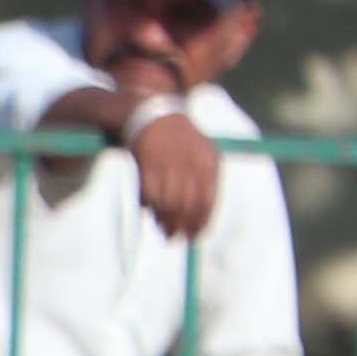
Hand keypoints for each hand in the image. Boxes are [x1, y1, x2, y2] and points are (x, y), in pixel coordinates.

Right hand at [127, 103, 222, 235]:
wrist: (153, 117)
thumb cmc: (180, 141)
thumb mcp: (203, 155)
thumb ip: (205, 183)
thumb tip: (202, 220)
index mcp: (209, 163)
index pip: (207, 202)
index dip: (201, 223)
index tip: (195, 236)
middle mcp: (191, 165)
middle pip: (187, 207)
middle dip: (181, 226)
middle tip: (175, 238)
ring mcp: (169, 165)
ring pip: (167, 204)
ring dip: (164, 220)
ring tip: (162, 226)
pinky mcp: (148, 166)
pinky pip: (149, 196)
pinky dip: (148, 206)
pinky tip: (149, 209)